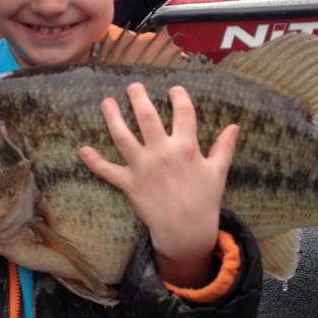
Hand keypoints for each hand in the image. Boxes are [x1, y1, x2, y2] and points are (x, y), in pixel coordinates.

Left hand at [79, 82, 238, 286]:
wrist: (187, 231)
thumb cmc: (204, 200)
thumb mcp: (218, 172)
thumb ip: (224, 147)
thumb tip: (235, 126)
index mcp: (186, 147)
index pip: (183, 112)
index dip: (179, 96)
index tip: (174, 89)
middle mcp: (162, 153)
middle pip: (147, 117)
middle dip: (138, 97)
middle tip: (133, 86)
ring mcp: (143, 168)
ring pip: (123, 137)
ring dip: (112, 118)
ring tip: (106, 102)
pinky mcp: (130, 184)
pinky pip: (108, 171)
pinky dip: (94, 161)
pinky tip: (83, 149)